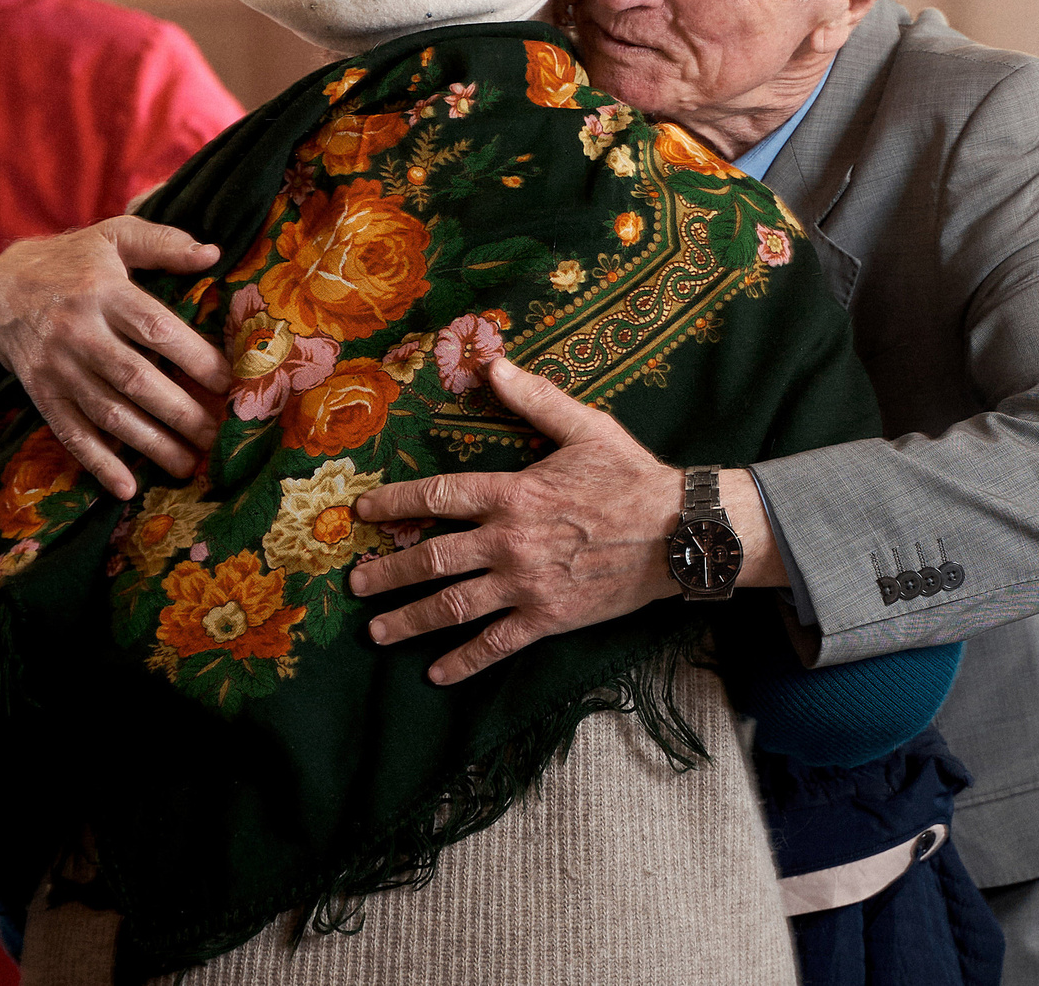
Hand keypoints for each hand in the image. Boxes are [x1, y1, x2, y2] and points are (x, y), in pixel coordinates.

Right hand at [0, 217, 229, 497]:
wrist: (1, 286)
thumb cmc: (73, 260)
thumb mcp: (114, 236)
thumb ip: (164, 243)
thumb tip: (212, 253)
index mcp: (104, 292)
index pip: (157, 329)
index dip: (196, 358)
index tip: (230, 382)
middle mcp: (80, 333)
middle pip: (137, 379)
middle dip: (181, 412)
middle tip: (219, 436)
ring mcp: (59, 368)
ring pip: (109, 413)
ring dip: (151, 444)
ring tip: (190, 465)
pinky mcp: (42, 395)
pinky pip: (71, 434)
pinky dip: (98, 463)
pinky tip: (127, 488)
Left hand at [348, 358, 782, 683]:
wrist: (681, 533)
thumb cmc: (633, 476)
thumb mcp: (586, 427)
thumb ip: (535, 399)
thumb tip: (494, 363)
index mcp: (514, 493)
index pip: (438, 496)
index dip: (396, 503)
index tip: (365, 511)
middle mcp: (510, 542)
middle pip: (434, 559)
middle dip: (389, 574)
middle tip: (357, 584)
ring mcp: (527, 585)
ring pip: (455, 607)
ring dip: (411, 621)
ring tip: (377, 633)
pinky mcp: (549, 618)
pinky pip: (497, 644)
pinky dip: (464, 661)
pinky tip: (437, 674)